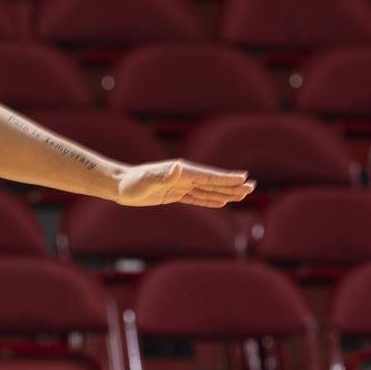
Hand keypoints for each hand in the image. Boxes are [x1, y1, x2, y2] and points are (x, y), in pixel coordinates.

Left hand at [116, 160, 255, 208]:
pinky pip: (197, 197)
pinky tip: (221, 201)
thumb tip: (178, 168)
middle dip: (232, 184)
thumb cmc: (131, 183)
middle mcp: (183, 176)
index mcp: (181, 172)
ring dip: (225, 192)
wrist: (118, 186)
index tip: (244, 178)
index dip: (226, 178)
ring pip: (208, 190)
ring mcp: (179, 185)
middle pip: (213, 182)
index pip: (208, 176)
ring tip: (243, 194)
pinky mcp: (174, 194)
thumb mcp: (146, 180)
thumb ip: (163, 175)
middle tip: (252, 187)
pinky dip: (210, 199)